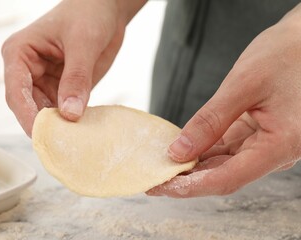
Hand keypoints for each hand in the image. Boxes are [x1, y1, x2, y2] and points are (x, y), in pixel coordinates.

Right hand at [2, 0, 145, 135]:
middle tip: (59, 145)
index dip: (25, 114)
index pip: (16, 90)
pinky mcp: (62, 88)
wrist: (106, 9)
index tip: (40, 134)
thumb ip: (76, 78)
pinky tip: (80, 132)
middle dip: (43, 125)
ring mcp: (45, 81)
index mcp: (20, 53)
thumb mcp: (83, 43)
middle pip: (28, 106)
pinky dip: (70, 122)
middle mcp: (28, 71)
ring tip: (71, 142)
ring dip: (57, 127)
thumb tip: (70, 114)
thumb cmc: (88, 13)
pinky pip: (63, 110)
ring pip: (45, 112)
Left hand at [147, 6, 300, 197]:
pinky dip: (202, 150)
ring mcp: (265, 145)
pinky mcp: (256, 134)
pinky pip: (225, 149)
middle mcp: (274, 152)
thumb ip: (210, 120)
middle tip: (153, 179)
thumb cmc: (284, 55)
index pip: (227, 178)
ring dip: (192, 167)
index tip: (161, 185)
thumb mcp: (243, 85)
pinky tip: (181, 150)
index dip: (191, 186)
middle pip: (222, 176)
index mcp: (279, 145)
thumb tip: (179, 151)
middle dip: (186, 180)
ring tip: (162, 167)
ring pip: (222, 164)